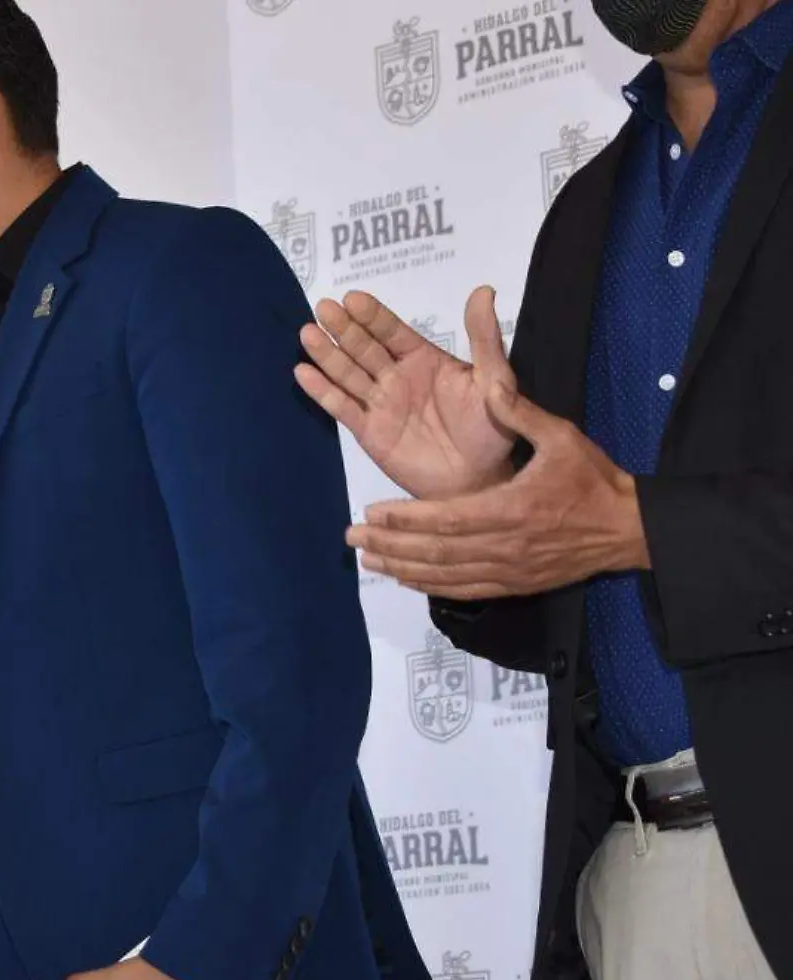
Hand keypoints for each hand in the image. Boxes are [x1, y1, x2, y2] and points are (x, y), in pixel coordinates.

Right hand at [297, 286, 518, 500]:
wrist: (479, 480)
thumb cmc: (492, 429)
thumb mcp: (495, 379)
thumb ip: (485, 338)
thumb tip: (484, 290)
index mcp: (424, 359)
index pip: (393, 332)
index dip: (373, 316)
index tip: (352, 298)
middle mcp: (396, 376)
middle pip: (364, 348)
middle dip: (343, 329)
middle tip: (323, 308)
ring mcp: (379, 403)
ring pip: (348, 373)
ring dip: (327, 354)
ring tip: (307, 333)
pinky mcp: (368, 431)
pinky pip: (341, 407)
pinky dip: (322, 391)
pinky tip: (303, 373)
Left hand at [348, 380, 648, 598]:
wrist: (628, 529)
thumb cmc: (593, 480)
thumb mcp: (563, 437)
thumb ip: (521, 413)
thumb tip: (491, 387)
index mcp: (512, 507)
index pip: (446, 518)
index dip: (405, 520)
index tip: (371, 513)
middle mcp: (506, 545)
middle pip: (436, 551)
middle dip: (391, 546)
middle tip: (353, 539)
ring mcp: (509, 570)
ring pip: (445, 575)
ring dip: (403, 569)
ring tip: (368, 560)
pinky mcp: (515, 585)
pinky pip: (465, 590)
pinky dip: (431, 587)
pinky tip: (405, 579)